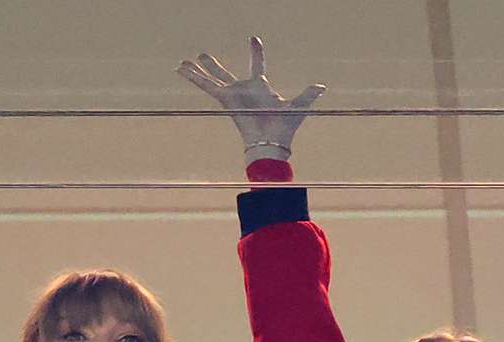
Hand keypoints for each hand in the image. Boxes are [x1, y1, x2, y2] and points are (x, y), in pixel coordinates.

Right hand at [179, 37, 325, 163]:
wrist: (271, 141)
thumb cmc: (284, 127)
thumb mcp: (298, 106)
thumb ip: (308, 95)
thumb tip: (322, 87)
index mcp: (260, 88)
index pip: (257, 65)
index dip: (255, 52)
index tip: (253, 39)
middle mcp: (244, 91)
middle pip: (226, 73)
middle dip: (213, 65)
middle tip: (203, 55)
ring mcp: (233, 95)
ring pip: (212, 79)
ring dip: (198, 71)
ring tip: (184, 62)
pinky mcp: (225, 99)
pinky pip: (206, 86)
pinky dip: (194, 78)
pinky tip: (182, 70)